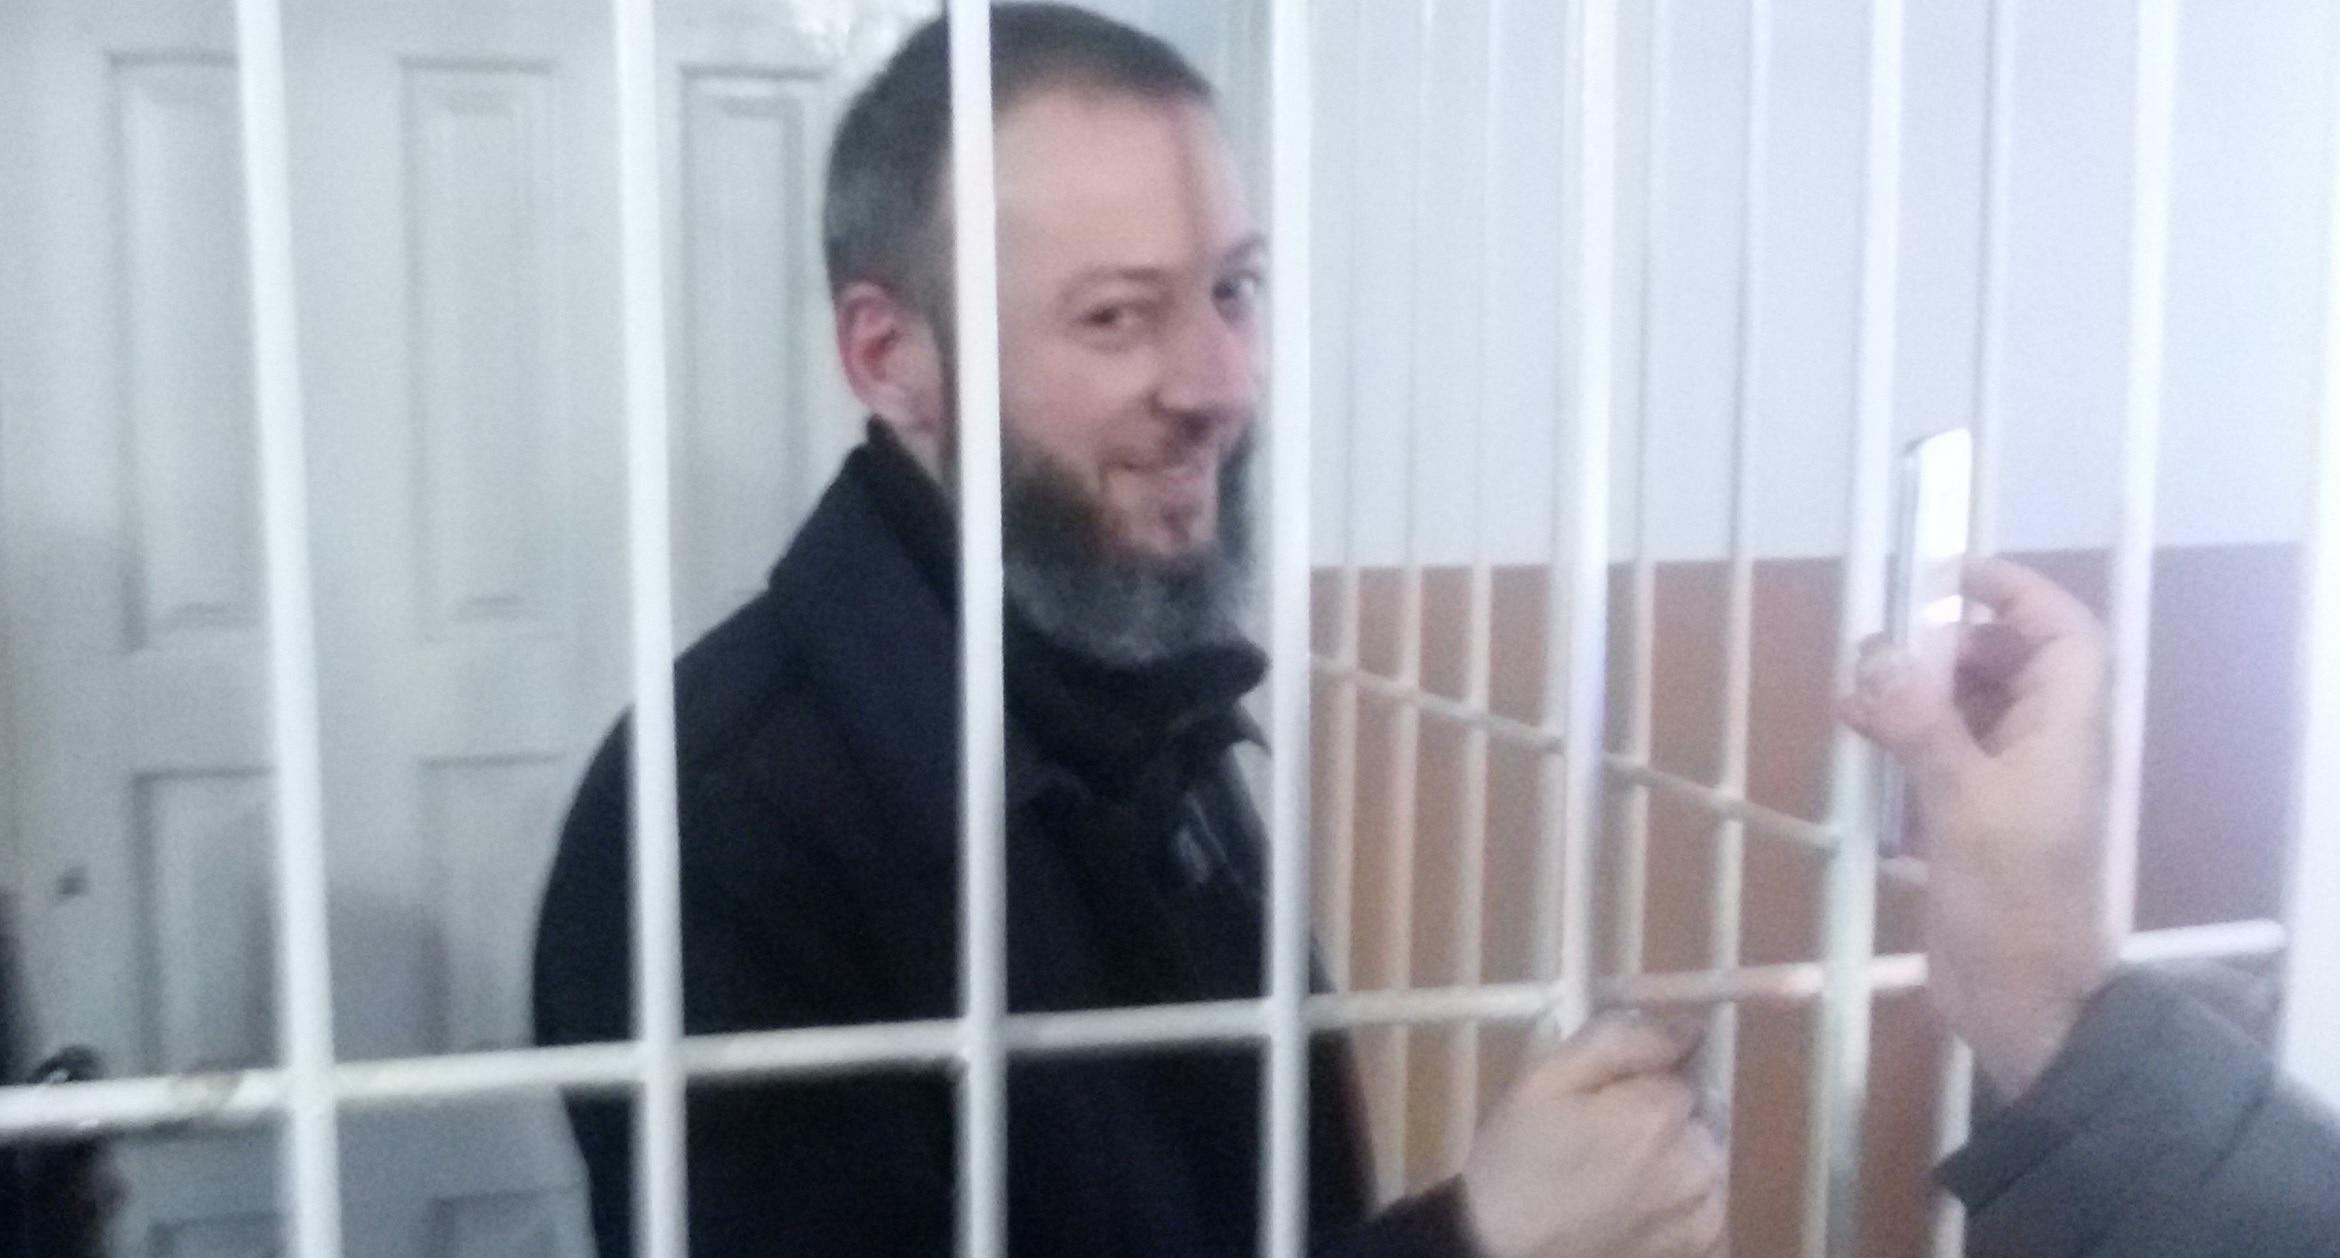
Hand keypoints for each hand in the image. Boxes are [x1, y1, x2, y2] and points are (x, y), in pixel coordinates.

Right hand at [1460, 1014, 1725, 1257]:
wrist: (1504, 1250)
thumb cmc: (1518, 1158)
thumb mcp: (1545, 1078)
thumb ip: (1619, 1041)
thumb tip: (1685, 1026)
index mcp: (1659, 1115)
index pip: (1682, 1064)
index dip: (1642, 1076)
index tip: (1604, 1095)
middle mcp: (1698, 1164)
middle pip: (1700, 1112)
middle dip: (1663, 1116)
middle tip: (1604, 1138)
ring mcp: (1706, 1216)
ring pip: (1706, 1158)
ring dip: (1676, 1158)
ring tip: (1616, 1177)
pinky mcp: (1705, 1249)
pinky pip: (1708, 1204)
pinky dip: (1683, 1201)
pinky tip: (1634, 1207)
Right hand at [1840, 557, 2118, 1095]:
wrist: (2023, 1002)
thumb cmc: (2011, 901)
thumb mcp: (1963, 806)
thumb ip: (1922, 725)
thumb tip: (1879, 656)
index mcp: (2066, 732)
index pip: (2065, 634)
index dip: (2017, 593)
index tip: (1948, 575)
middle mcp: (2045, 747)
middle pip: (2010, 663)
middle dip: (1946, 644)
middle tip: (1880, 646)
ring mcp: (2011, 784)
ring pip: (1971, 707)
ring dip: (1916, 692)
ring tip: (1855, 694)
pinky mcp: (1976, 820)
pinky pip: (1944, 754)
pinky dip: (1905, 738)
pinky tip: (1859, 739)